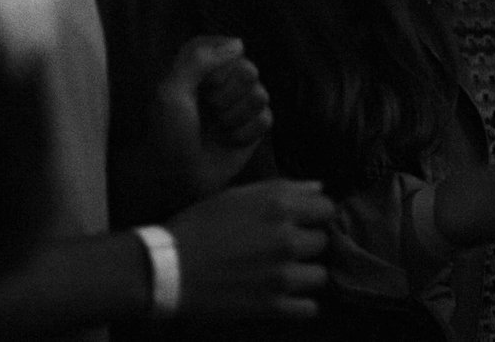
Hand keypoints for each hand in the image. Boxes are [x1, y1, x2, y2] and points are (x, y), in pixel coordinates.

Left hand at [149, 36, 273, 199]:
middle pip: (248, 69)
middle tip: (208, 110)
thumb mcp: (171, 92)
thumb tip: (238, 43)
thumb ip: (199, 59)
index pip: (226, 47)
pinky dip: (246, 133)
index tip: (202, 83)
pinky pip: (266, 119)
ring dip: (235, 115)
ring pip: (260, 94)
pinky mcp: (253, 129)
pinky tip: (229, 141)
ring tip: (217, 128)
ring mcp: (239, 106)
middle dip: (227, 94)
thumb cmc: (168, 134)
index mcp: (200, 68)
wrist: (176, 179)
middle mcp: (223, 84)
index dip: (218, 66)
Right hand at [168, 178, 334, 318]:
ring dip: (306, 274)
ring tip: (285, 272)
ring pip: (320, 275)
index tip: (303, 220)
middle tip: (286, 247)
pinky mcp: (272, 306)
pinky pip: (309, 307)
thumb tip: (318, 187)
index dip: (315, 213)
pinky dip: (301, 303)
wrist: (167, 269)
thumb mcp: (235, 196)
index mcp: (278, 207)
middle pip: (323, 241)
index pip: (327, 207)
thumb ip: (281, 189)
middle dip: (307, 243)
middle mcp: (286, 239)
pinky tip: (285, 296)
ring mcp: (282, 276)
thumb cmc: (198, 226)